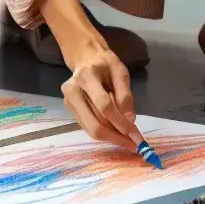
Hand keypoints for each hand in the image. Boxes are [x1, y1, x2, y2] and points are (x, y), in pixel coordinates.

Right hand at [59, 38, 139, 153]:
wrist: (85, 59)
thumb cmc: (105, 64)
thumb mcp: (121, 72)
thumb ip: (125, 96)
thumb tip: (130, 121)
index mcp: (86, 77)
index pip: (104, 105)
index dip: (120, 122)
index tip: (135, 134)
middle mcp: (72, 91)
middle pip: (94, 124)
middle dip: (115, 137)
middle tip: (133, 144)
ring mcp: (68, 102)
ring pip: (91, 129)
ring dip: (111, 137)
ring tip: (127, 140)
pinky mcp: (69, 109)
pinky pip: (88, 127)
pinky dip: (104, 132)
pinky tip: (115, 132)